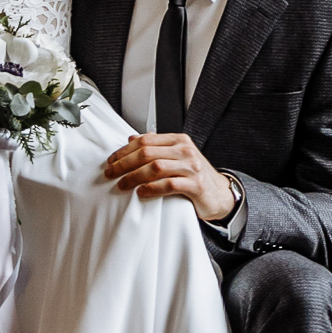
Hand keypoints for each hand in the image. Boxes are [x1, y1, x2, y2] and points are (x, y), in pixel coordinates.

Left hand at [104, 132, 237, 222]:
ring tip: (122, 184)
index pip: (146, 140)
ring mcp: (192, 167)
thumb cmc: (196, 176)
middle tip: (111, 173)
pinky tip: (141, 192)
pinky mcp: (195, 185)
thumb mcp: (177, 157)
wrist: (220, 194)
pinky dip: (152, 188)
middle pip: (147, 152)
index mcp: (179, 140)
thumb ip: (157, 147)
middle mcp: (186, 151)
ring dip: (134, 176)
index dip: (125, 150)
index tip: (111, 160)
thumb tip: (132, 138)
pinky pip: (169, 184)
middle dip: (125, 163)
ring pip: (156, 167)